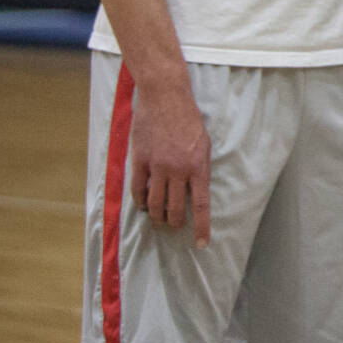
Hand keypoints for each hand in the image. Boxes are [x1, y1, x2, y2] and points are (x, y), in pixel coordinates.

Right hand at [127, 77, 211, 247]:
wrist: (165, 98)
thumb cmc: (189, 119)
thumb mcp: (204, 143)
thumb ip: (200, 168)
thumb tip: (196, 189)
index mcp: (198, 166)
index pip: (201, 204)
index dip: (202, 227)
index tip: (202, 244)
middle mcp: (178, 170)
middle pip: (175, 209)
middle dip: (175, 224)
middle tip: (174, 227)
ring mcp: (157, 167)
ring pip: (155, 204)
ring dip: (157, 216)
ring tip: (159, 219)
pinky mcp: (139, 161)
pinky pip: (138, 190)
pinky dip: (141, 202)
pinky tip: (144, 205)